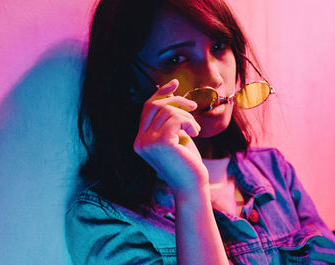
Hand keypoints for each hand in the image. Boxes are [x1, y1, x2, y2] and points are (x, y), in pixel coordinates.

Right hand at [133, 79, 208, 195]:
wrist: (192, 185)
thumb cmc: (186, 161)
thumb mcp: (175, 136)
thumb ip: (169, 118)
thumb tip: (171, 90)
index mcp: (140, 140)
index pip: (146, 109)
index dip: (159, 94)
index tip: (174, 84)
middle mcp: (139, 141)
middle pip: (153, 106)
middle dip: (175, 100)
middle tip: (193, 106)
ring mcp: (147, 142)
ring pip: (167, 111)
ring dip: (186, 116)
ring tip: (195, 129)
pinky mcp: (160, 143)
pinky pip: (175, 118)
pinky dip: (189, 122)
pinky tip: (195, 133)